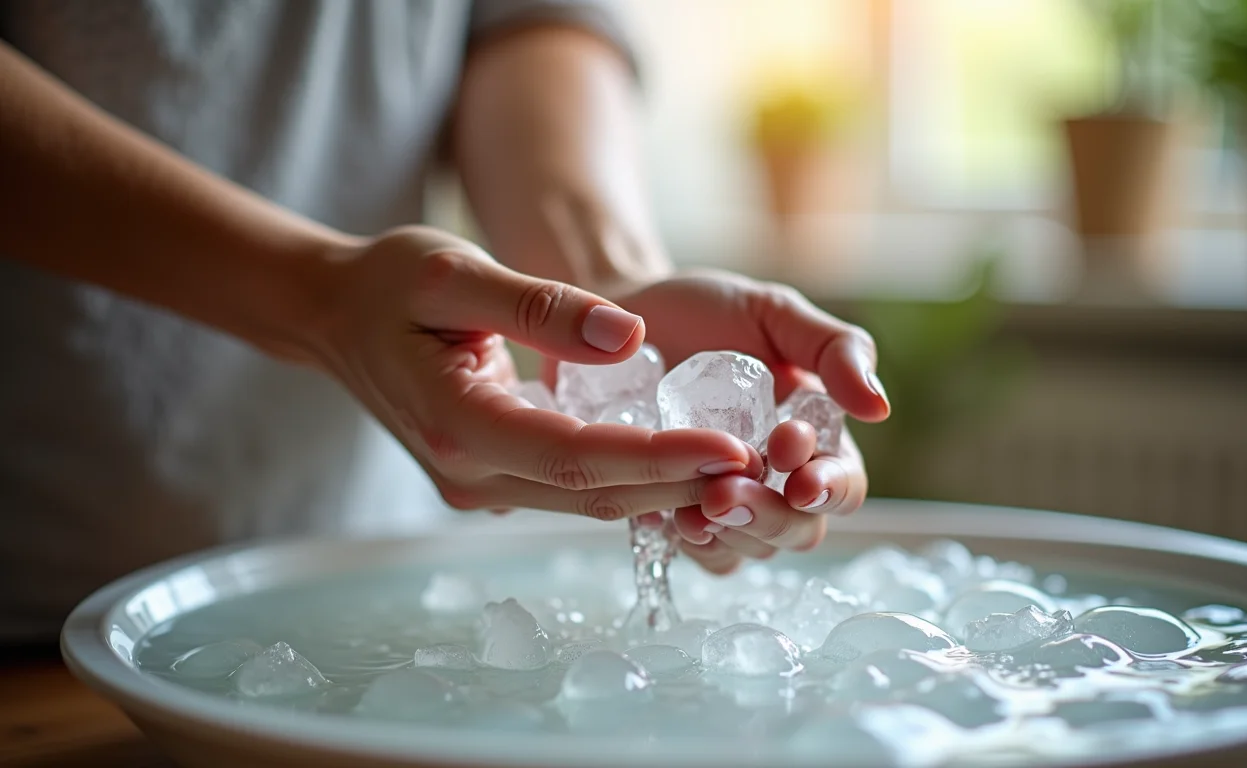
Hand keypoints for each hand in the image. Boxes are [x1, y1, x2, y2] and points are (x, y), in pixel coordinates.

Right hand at [309, 228, 759, 519]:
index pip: (576, 457)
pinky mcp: (491, 481)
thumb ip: (538, 305)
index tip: (733, 448)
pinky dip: (629, 479)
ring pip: (586, 501)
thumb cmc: (389, 284)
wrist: (335, 316)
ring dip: (664, 488)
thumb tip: (631, 336)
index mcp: (456, 423)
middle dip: (680, 482)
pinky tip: (685, 459)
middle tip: (764, 466)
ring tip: (744, 467)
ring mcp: (477, 488)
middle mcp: (469, 475)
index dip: (659, 458)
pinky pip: (570, 490)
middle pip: (592, 493)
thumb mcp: (453, 270)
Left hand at [615, 271, 889, 573]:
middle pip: (802, 529)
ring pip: (755, 549)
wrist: (621, 323)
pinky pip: (707, 555)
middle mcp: (779, 479)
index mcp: (815, 435)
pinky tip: (672, 518)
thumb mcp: (775, 313)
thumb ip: (836, 350)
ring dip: (733, 534)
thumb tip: (880, 409)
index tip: (787, 451)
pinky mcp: (683, 516)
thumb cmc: (705, 314)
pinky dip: (698, 546)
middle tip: (727, 493)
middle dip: (772, 516)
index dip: (827, 481)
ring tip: (695, 510)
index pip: (843, 482)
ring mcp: (732, 501)